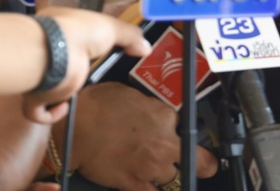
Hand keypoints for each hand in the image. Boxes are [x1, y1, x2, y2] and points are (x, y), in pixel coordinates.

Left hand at [19, 7, 151, 123]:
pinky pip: (37, 112)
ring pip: (43, 85)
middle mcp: (45, 52)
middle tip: (84, 75)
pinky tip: (64, 107)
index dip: (78, 42)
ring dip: (57, 90)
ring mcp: (38, 75)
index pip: (68, 37)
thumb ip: (130, 37)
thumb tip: (146, 48)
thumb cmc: (80, 33)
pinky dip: (50, 114)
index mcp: (60, 30)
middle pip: (54, 62)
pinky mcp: (35, 98)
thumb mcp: (112, 28)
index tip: (94, 49)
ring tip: (73, 91)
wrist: (54, 54)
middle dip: (66, 68)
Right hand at [62, 83, 218, 190]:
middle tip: (204, 166)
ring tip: (159, 171)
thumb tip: (157, 116)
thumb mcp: (134, 97)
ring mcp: (151, 166)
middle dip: (197, 163)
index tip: (189, 139)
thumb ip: (152, 110)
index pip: (189, 127)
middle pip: (194, 161)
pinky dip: (155, 189)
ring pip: (174, 179)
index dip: (186, 134)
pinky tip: (152, 186)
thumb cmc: (97, 106)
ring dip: (169, 176)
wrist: (76, 126)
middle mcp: (164, 143)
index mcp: (166, 116)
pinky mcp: (135, 183)